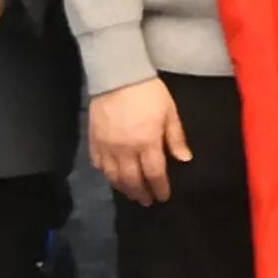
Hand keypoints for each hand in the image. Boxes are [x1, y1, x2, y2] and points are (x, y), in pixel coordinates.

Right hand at [87, 78, 191, 204]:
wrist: (118, 76)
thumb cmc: (149, 93)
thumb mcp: (170, 112)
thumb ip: (176, 137)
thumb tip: (184, 160)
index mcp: (147, 143)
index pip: (155, 174)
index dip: (160, 188)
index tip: (163, 197)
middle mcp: (125, 150)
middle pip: (132, 180)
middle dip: (141, 193)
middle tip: (146, 201)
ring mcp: (107, 147)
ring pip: (113, 177)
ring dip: (123, 189)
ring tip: (131, 194)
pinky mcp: (93, 142)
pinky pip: (98, 165)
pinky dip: (106, 174)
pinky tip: (112, 177)